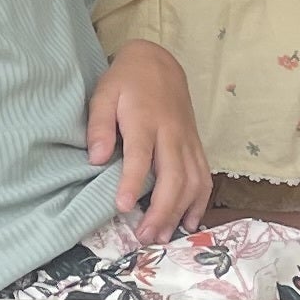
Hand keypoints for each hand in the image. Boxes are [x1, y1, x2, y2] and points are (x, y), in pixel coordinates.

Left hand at [85, 39, 211, 242]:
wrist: (158, 62)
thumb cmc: (126, 81)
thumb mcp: (104, 93)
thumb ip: (99, 125)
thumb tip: (95, 158)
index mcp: (145, 120)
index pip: (140, 155)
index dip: (131, 182)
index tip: (122, 207)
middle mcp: (171, 133)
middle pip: (172, 176)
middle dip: (160, 210)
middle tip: (145, 237)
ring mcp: (187, 140)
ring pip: (192, 180)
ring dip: (180, 211)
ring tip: (164, 237)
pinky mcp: (196, 145)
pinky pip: (204, 176)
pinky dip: (200, 201)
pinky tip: (190, 222)